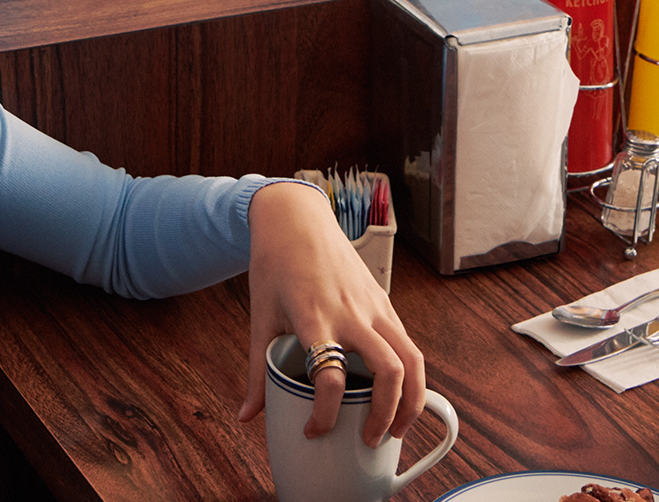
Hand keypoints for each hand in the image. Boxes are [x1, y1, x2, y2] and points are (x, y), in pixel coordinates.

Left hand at [233, 179, 425, 446]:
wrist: (296, 219)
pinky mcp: (385, 301)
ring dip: (411, 400)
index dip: (324, 414)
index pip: (330, 376)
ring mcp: (374, 305)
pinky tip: (398, 396)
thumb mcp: (260, 319)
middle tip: (370, 441)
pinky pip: (408, 343)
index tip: (313, 431)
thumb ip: (257, 372)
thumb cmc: (275, 266)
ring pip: (411, 358)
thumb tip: (246, 417)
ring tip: (397, 429)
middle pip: (388, 371)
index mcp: (314, 317)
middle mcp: (351, 312)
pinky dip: (411, 375)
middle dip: (386, 415)